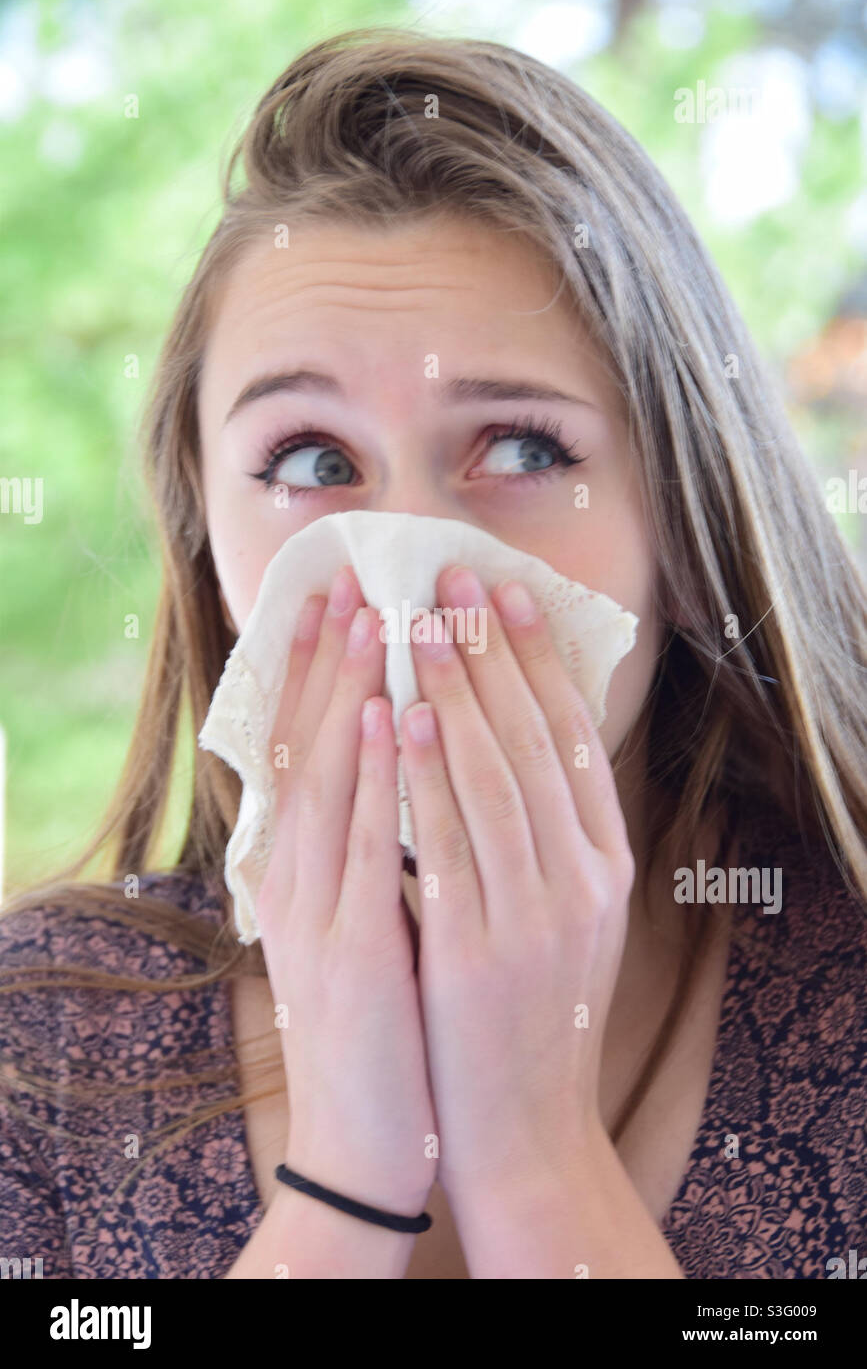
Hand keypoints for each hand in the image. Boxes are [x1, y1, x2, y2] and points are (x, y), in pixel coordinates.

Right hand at [255, 565, 436, 1216]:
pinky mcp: (351, 950)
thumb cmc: (380, 1017)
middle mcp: (295, 877)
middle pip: (308, 744)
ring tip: (374, 612)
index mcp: (300, 867)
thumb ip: (371, 847)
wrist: (367, 1134)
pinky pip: (370, 845)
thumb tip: (405, 768)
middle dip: (331, 655)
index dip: (313, 667)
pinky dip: (381, 775)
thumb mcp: (364, 919)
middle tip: (352, 574)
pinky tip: (397, 715)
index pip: (302, 745)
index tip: (336, 595)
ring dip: (354, 689)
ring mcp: (317, 911)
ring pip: (333, 777)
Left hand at [399, 566, 634, 1201]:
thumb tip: (501, 736)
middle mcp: (584, 875)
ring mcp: (538, 911)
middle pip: (536, 737)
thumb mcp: (562, 914)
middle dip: (490, 650)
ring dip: (455, 688)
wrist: (524, 1127)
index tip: (502, 592)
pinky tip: (403, 713)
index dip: (537, 657)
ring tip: (418, 621)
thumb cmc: (533, 1011)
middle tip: (450, 578)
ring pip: (496, 773)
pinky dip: (426, 769)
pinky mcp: (483, 948)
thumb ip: (544, 833)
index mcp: (606, 861)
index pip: (573, 734)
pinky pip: (450, 838)